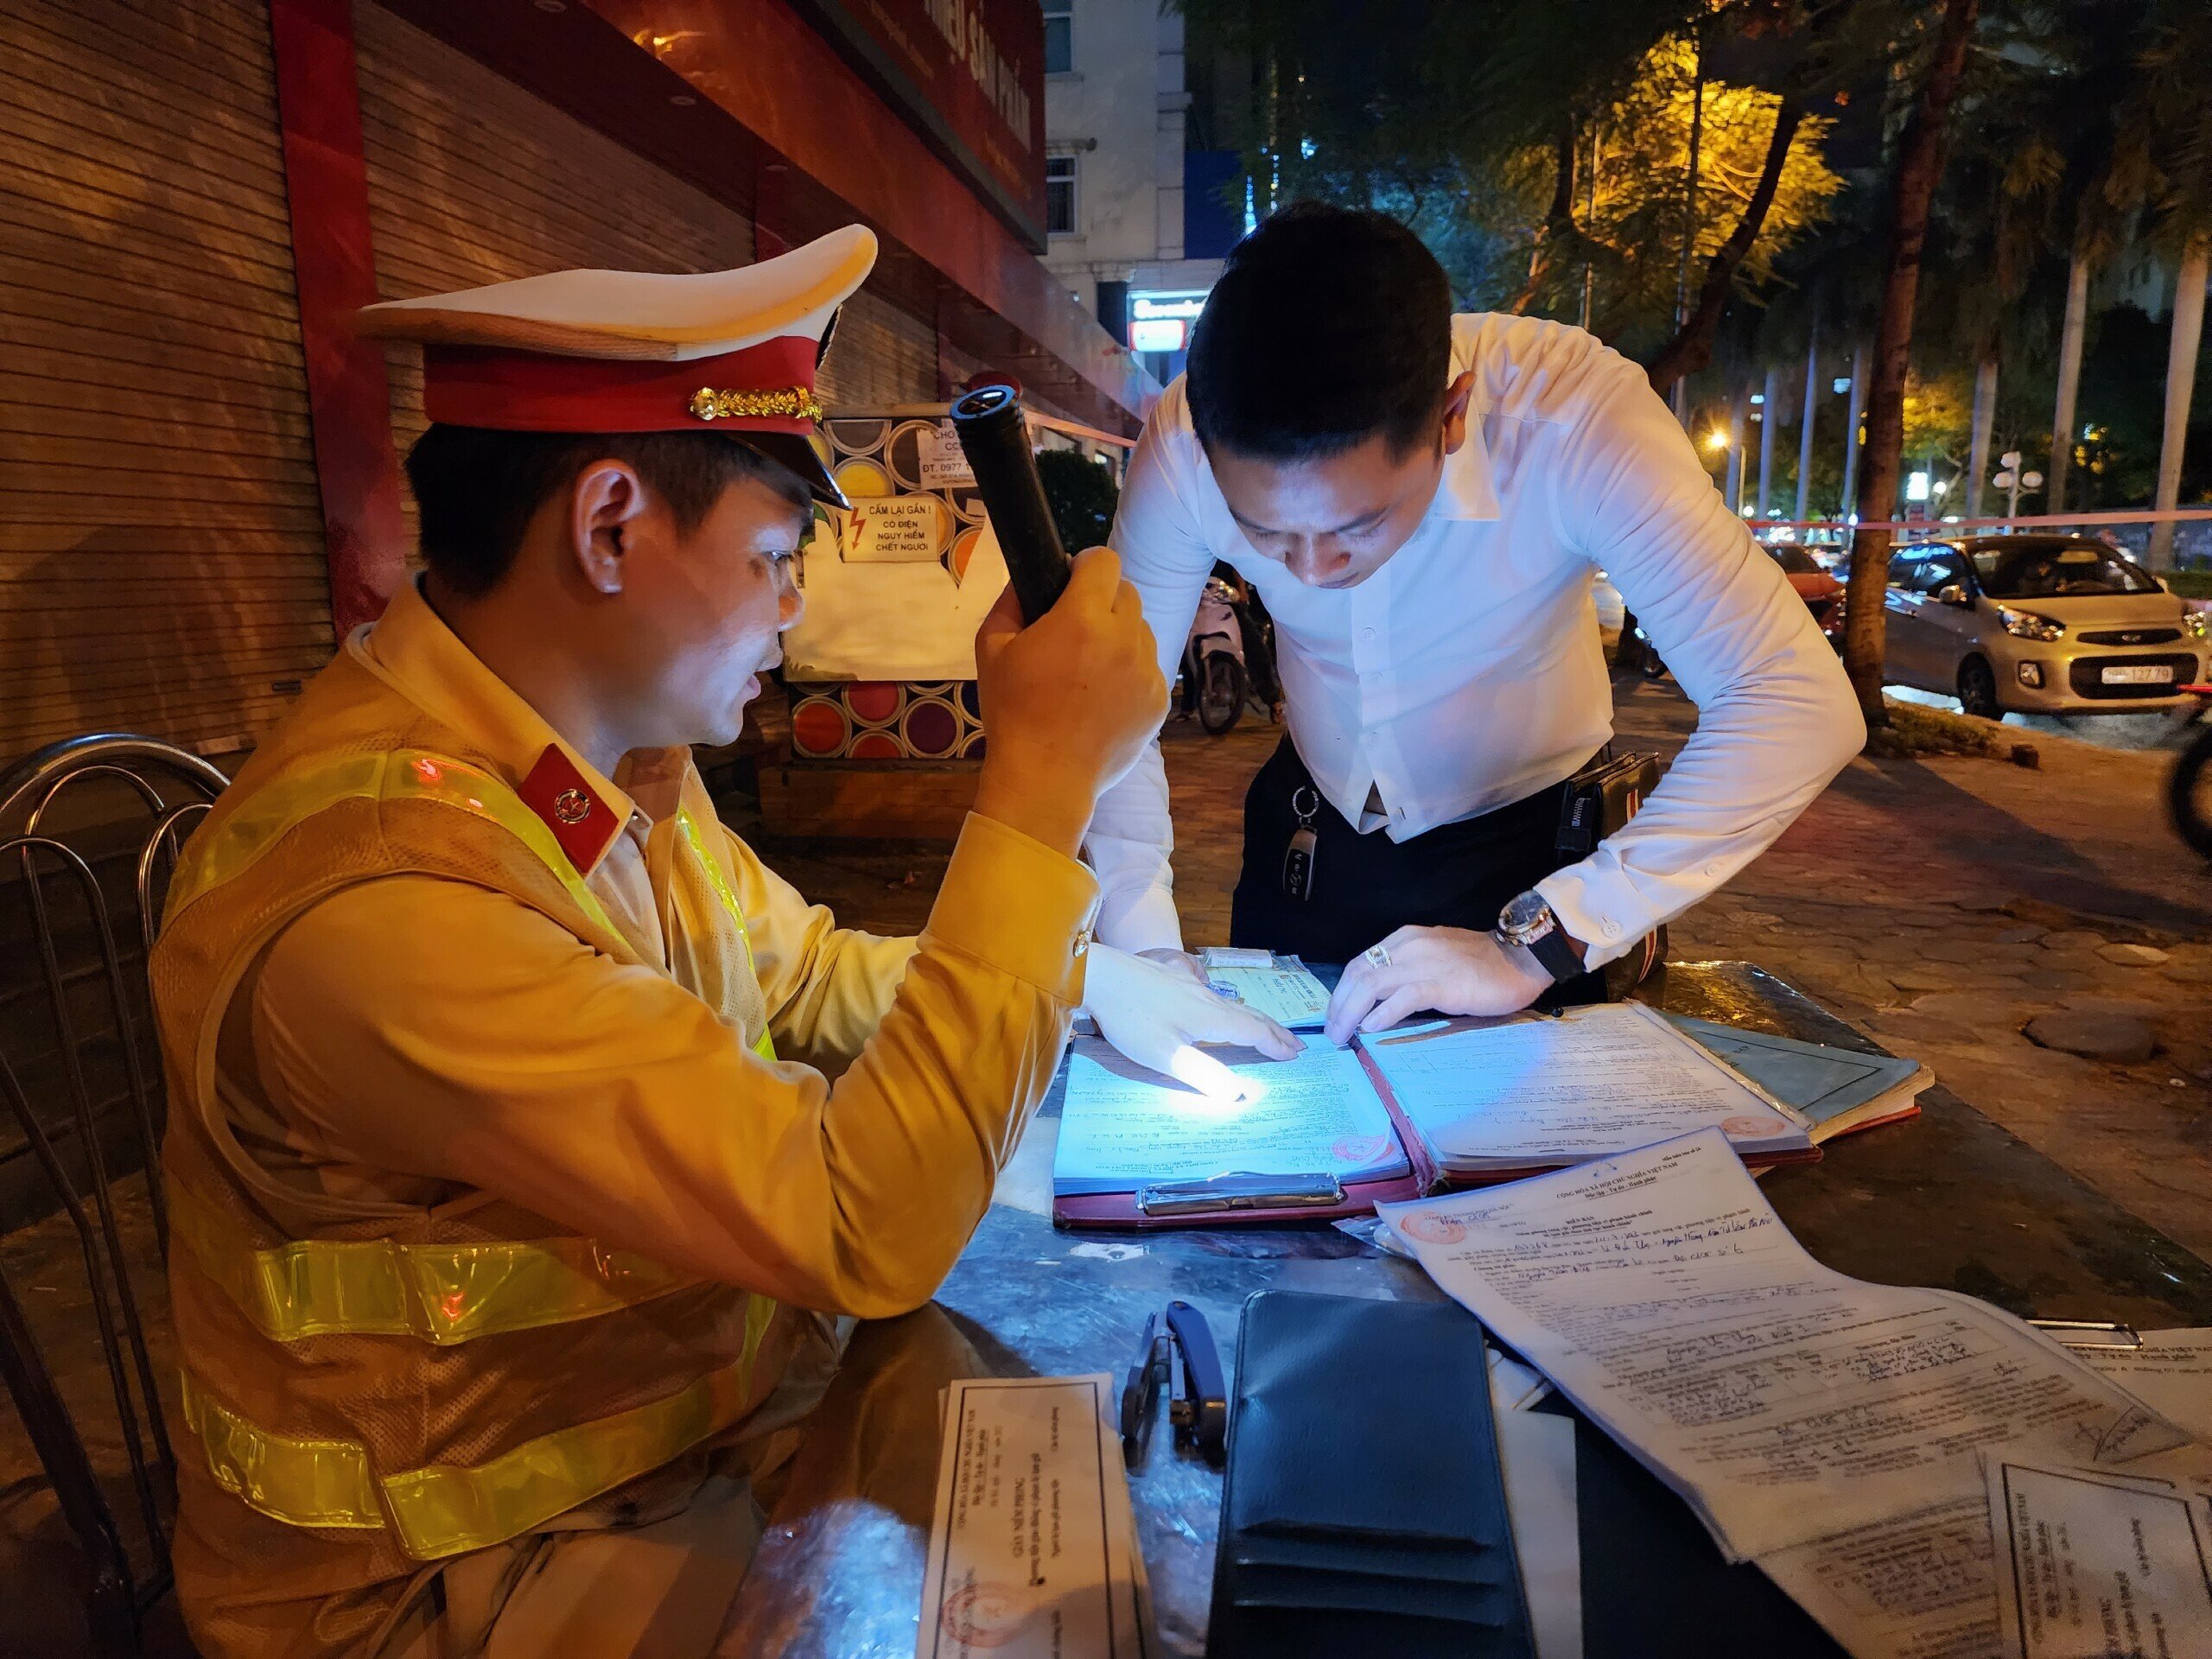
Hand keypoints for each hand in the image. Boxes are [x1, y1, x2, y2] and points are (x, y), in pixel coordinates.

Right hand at [972, 548, 1166, 855]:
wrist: (1046, 778)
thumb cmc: (1012, 712)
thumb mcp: (991, 650)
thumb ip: (1011, 603)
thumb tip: (1029, 581)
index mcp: (1083, 619)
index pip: (1104, 561)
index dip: (1085, 566)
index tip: (1071, 583)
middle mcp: (1124, 638)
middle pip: (1127, 592)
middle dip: (1103, 600)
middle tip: (1077, 629)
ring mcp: (1147, 671)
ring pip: (1141, 630)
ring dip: (1119, 636)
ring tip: (1090, 669)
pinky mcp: (1158, 701)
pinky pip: (1149, 669)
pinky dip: (1130, 673)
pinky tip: (1102, 699)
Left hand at [1084, 943, 1299, 1098]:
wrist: (1098, 975)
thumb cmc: (1131, 1019)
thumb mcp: (1166, 1056)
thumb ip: (1204, 1075)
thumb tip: (1240, 1093)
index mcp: (1211, 1017)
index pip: (1253, 1031)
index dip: (1275, 1044)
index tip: (1295, 1055)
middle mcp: (1206, 997)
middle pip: (1249, 1014)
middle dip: (1274, 1030)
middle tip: (1294, 1043)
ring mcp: (1189, 984)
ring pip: (1230, 1004)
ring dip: (1253, 1019)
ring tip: (1264, 1030)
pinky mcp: (1172, 977)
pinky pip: (1211, 995)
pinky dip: (1228, 1008)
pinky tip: (1217, 1007)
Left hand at [1323, 926, 1551, 1044]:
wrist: (1520, 959)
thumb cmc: (1479, 964)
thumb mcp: (1433, 959)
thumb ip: (1407, 974)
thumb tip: (1378, 1003)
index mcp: (1404, 939)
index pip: (1360, 964)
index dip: (1341, 992)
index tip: (1335, 1016)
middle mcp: (1408, 946)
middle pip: (1358, 975)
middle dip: (1339, 1006)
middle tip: (1332, 1033)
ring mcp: (1424, 963)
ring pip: (1372, 986)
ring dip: (1351, 1014)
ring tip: (1343, 1036)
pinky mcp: (1441, 983)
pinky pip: (1403, 998)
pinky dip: (1382, 1014)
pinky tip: (1371, 1029)